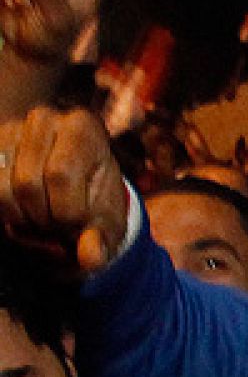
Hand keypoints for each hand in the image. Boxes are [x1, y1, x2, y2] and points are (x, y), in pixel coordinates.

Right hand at [0, 105, 128, 272]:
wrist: (78, 193)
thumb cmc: (96, 204)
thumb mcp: (107, 224)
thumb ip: (101, 240)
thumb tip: (90, 258)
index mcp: (83, 126)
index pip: (60, 176)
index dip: (68, 212)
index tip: (80, 222)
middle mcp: (43, 118)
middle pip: (27, 183)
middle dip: (45, 218)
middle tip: (60, 224)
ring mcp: (10, 129)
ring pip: (1, 190)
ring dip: (22, 219)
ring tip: (44, 218)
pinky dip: (6, 213)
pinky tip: (24, 213)